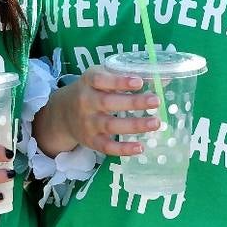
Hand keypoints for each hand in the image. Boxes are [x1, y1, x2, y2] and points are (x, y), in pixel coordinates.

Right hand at [42, 68, 162, 155]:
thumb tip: (164, 79)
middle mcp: (86, 102)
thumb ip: (127, 77)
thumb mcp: (102, 76)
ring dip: (134, 125)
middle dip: (133, 102)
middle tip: (156, 100)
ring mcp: (87, 123)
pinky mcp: (90, 141)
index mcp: (89, 81)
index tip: (139, 81)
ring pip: (110, 125)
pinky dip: (123, 149)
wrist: (62, 113)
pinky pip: (107, 147)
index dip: (119, 81)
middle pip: (108, 103)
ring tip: (156, 123)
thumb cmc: (91, 90)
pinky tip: (140, 147)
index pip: (101, 80)